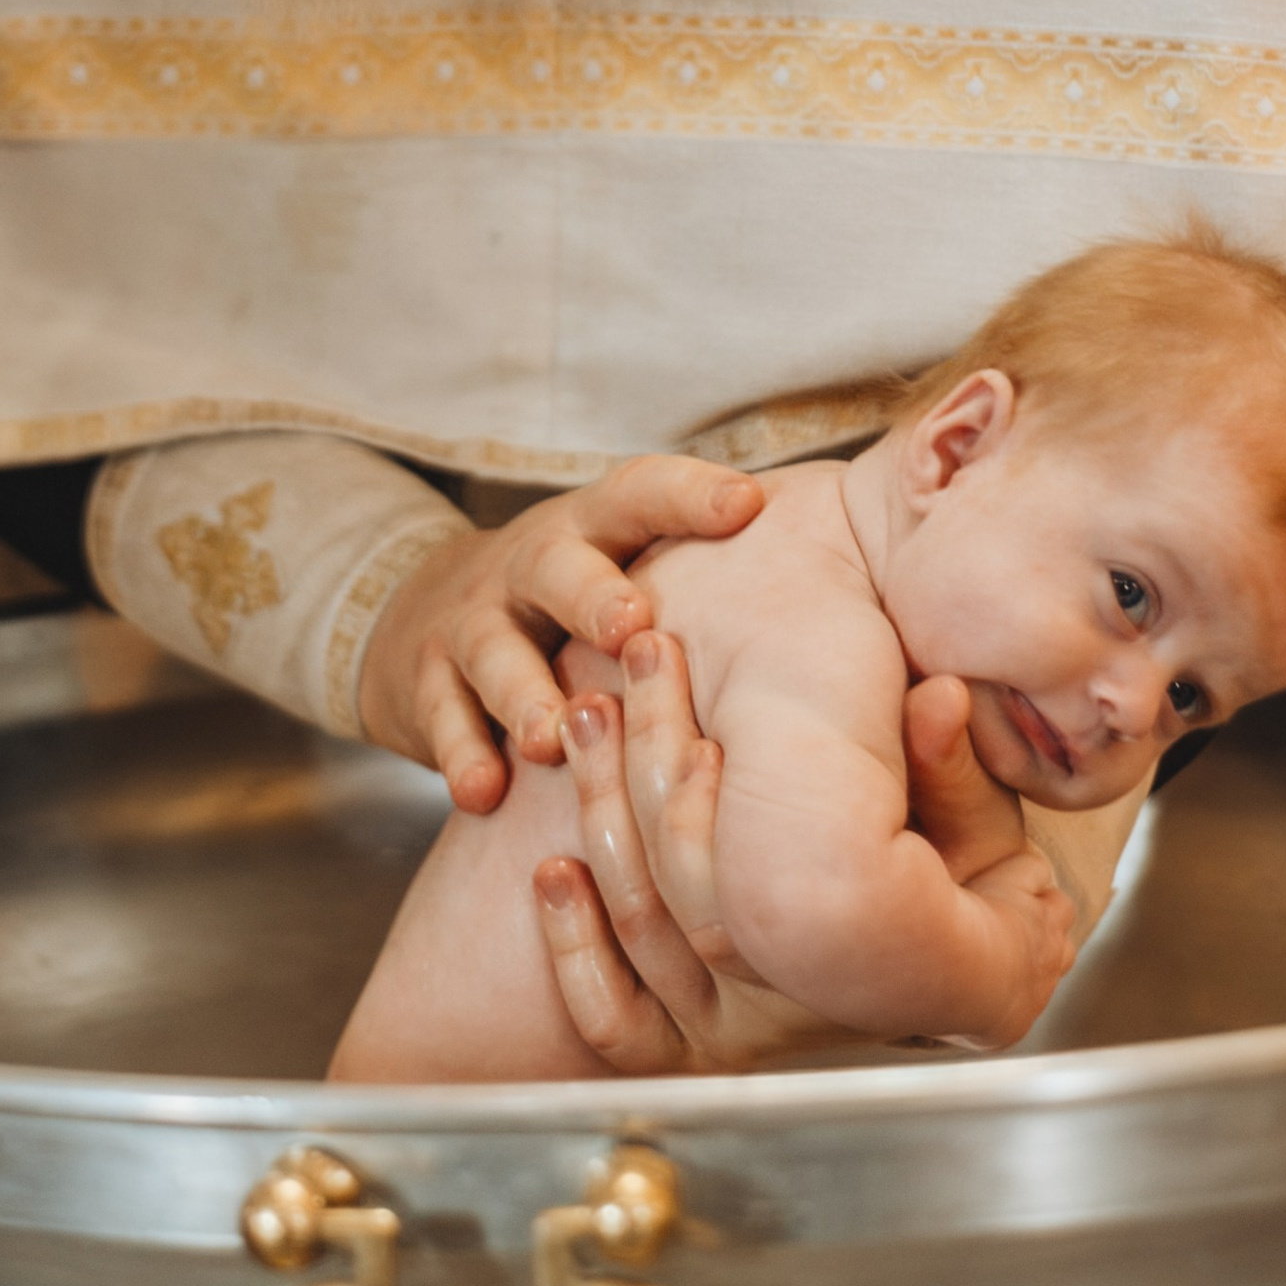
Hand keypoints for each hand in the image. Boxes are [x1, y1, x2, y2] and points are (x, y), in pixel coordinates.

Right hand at [356, 455, 763, 811]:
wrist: (419, 615)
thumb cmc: (575, 607)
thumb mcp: (628, 573)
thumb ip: (712, 590)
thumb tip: (865, 638)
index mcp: (600, 531)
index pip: (643, 492)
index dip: (691, 496)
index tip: (747, 506)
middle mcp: (534, 563)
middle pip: (558, 563)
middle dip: (594, 593)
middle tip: (634, 629)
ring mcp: (473, 618)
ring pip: (493, 645)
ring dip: (524, 691)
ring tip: (554, 736)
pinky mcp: (423, 678)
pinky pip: (439, 715)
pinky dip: (460, 754)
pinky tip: (482, 794)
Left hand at [535, 656, 1082, 1073]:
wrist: (972, 986)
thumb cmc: (975, 898)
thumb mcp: (983, 837)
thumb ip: (951, 774)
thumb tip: (939, 697)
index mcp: (840, 946)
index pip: (739, 861)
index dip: (693, 771)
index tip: (676, 676)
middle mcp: (775, 998)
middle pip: (674, 877)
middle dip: (640, 756)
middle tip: (625, 661)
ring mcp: (725, 1029)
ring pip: (638, 925)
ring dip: (600, 810)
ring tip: (586, 714)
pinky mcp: (685, 1049)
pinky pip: (611, 1020)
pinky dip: (573, 950)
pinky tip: (552, 872)